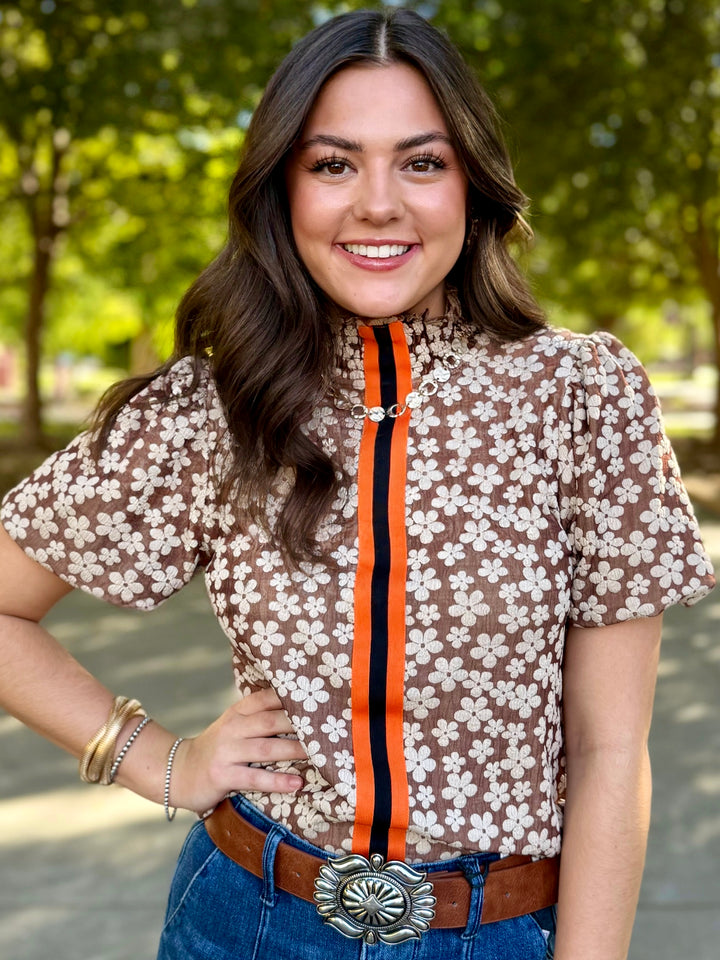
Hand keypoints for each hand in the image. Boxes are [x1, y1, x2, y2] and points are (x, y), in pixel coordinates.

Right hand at [170, 688, 306, 814]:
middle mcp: (232, 727)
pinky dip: (277, 781)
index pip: (266, 698)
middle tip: (325, 727)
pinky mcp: (223, 775)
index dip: (290, 697)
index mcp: (237, 712)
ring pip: (266, 748)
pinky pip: (255, 777)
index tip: (317, 698)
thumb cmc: (217, 749)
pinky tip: (296, 784)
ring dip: (294, 750)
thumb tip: (299, 712)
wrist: (178, 772)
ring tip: (319, 754)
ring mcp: (226, 751)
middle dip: (299, 724)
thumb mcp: (233, 726)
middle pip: (270, 721)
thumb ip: (258, 717)